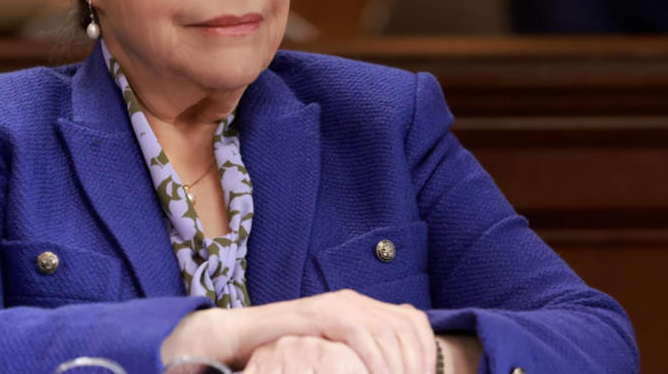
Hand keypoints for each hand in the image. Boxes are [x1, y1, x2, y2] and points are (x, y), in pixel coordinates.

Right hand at [162, 290, 436, 373]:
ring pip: (387, 329)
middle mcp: (354, 301)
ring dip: (400, 363)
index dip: (426, 352)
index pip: (413, 322)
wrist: (240, 335)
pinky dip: (373, 357)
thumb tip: (391, 367)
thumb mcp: (333, 351)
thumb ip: (360, 353)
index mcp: (363, 307)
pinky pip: (357, 332)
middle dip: (417, 362)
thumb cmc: (287, 349)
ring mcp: (336, 305)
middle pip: (405, 327)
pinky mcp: (318, 314)